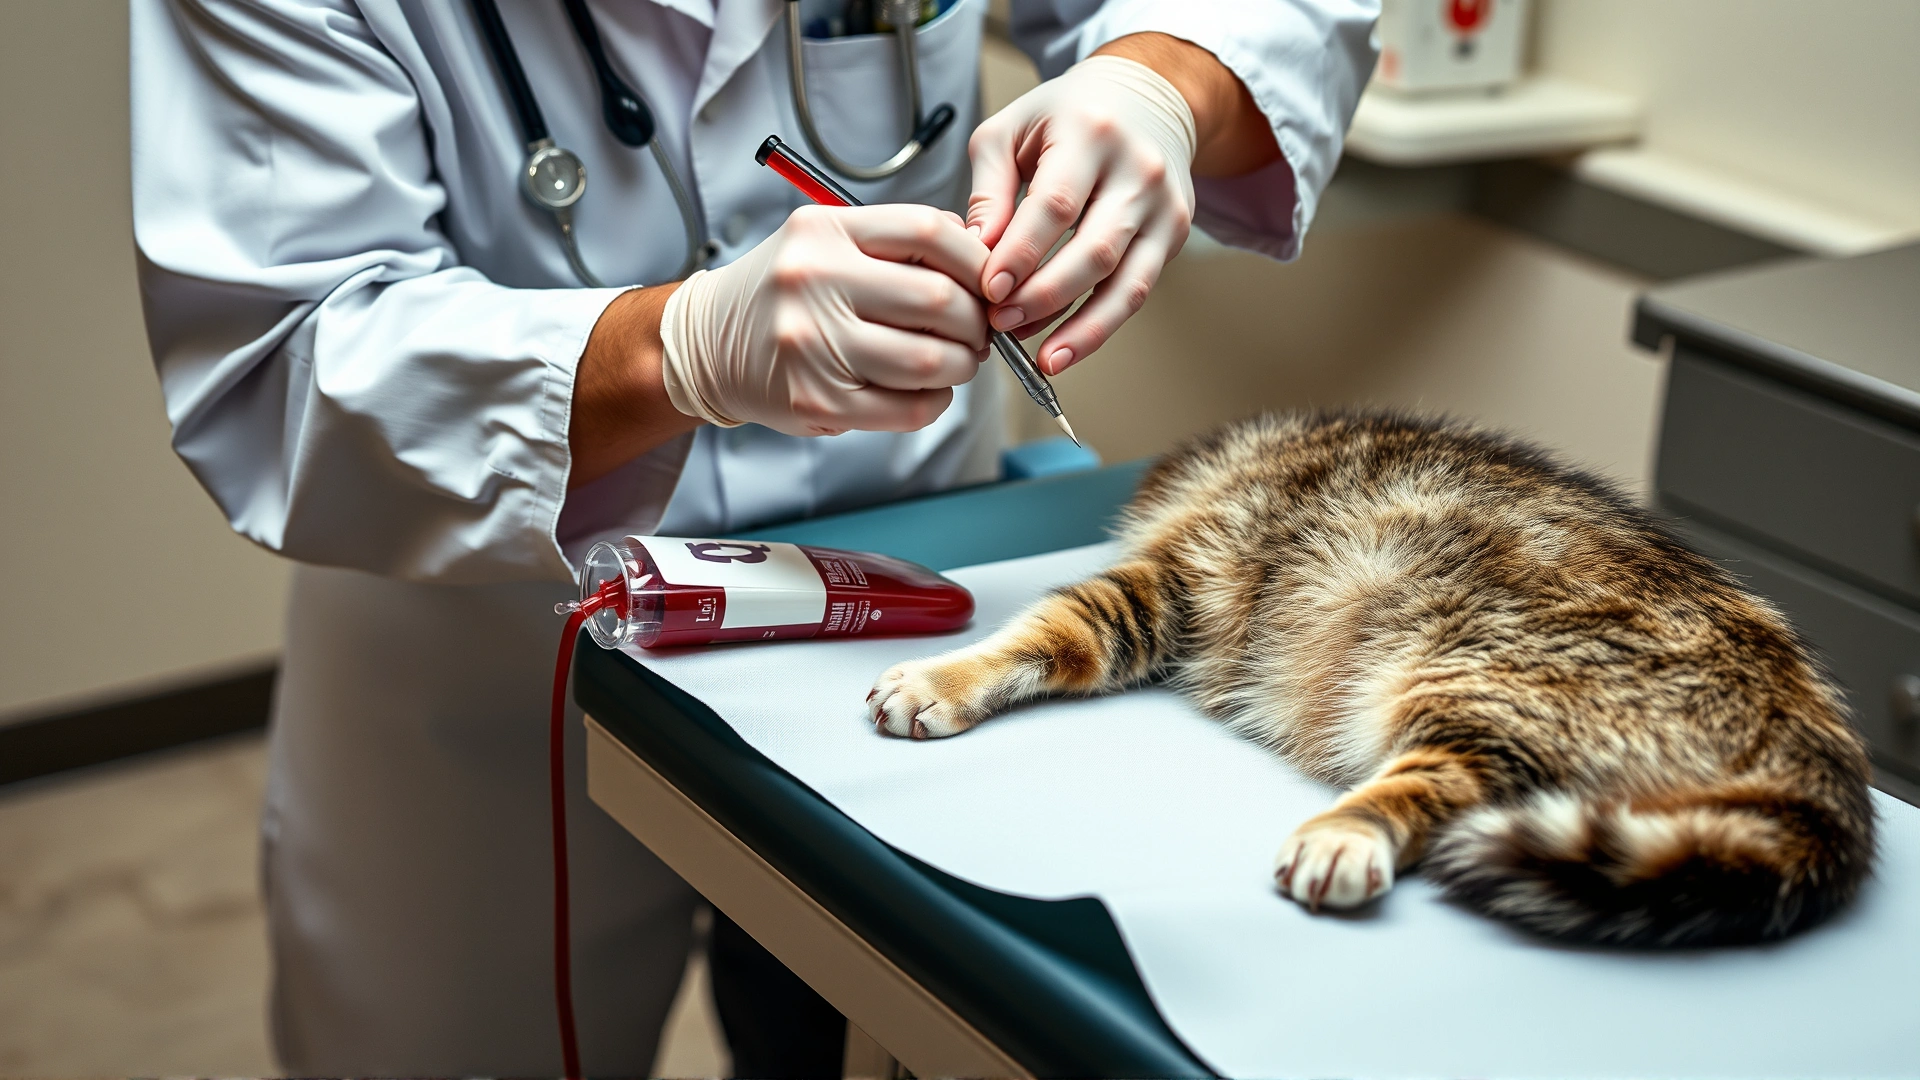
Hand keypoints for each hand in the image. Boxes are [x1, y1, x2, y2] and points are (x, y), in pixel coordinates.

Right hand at [659, 204, 990, 436]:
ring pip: (932, 360)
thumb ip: (895, 244)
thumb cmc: (783, 294)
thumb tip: (981, 259)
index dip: (977, 261)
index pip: (930, 232)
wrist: (707, 345)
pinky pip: (909, 407)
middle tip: (978, 331)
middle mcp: (816, 282)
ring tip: (956, 361)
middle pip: (941, 300)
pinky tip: (928, 390)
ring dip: (962, 366)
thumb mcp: (826, 242)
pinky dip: (936, 401)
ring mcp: (816, 345)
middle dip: (977, 322)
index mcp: (826, 230)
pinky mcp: (819, 402)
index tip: (988, 282)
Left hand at [967, 34, 1281, 373]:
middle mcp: (1138, 170)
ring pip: (1125, 283)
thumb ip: (988, 190)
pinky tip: (1065, 349)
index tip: (988, 290)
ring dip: (1079, 328)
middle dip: (1044, 296)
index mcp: (1091, 133)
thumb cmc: (1066, 116)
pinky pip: (1136, 291)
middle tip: (1001, 324)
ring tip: (1040, 359)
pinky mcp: (1173, 235)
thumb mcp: (1011, 130)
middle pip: (1094, 250)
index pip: (1056, 207)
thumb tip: (974, 252)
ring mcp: (1164, 206)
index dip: (1021, 254)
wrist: (1148, 98)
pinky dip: (1099, 327)